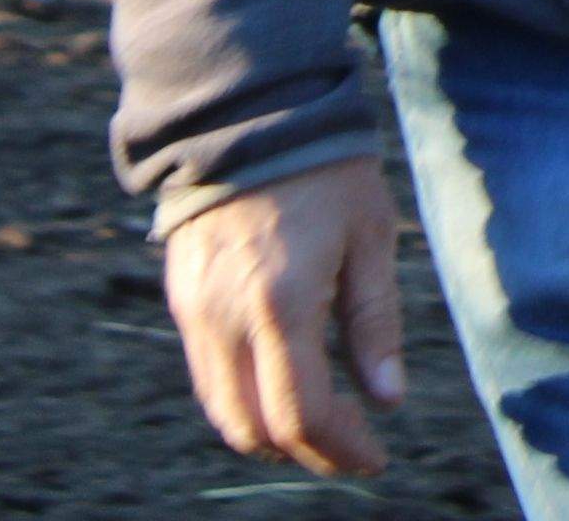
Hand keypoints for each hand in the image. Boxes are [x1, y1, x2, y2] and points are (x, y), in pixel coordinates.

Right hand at [162, 152, 411, 475]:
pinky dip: (242, 399)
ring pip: (221, 410)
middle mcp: (227, 318)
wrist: (247, 113)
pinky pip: (206, 375)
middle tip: (351, 448)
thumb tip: (387, 401)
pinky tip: (285, 383)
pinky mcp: (181, 302)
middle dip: (305, 451)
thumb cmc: (325, 170)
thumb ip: (374, 322)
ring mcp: (195, 313)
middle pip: (253, 428)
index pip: (301, 413)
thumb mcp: (370, 237)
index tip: (375, 456)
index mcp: (282, 303)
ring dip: (269, 432)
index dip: (339, 448)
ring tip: (323, 423)